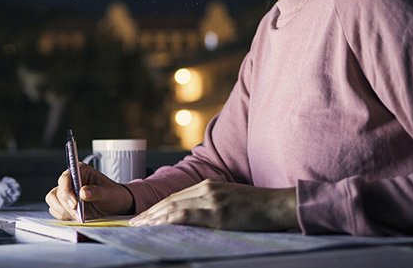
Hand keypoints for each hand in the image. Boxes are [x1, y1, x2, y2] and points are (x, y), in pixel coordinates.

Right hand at [45, 162, 134, 220]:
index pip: (65, 178)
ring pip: (53, 201)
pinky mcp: (64, 203)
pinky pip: (56, 210)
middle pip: (57, 192)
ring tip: (79, 216)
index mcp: (80, 171)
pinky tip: (76, 217)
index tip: (75, 204)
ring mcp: (66, 192)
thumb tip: (83, 192)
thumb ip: (96, 192)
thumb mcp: (108, 194)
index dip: (67, 191)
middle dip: (67, 205)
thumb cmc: (113, 195)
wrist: (116, 205)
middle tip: (80, 214)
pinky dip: (64, 216)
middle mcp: (71, 180)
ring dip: (64, 211)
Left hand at [129, 179, 298, 230]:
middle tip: (133, 223)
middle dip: (150, 213)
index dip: (157, 207)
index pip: (175, 197)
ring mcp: (212, 200)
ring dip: (154, 218)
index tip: (143, 217)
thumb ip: (210, 204)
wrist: (279, 204)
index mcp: (208, 185)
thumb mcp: (229, 199)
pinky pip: (188, 216)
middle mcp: (207, 189)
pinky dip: (170, 220)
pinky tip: (159, 226)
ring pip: (174, 208)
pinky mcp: (219, 213)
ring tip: (139, 227)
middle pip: (170, 201)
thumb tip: (191, 218)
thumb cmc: (257, 206)